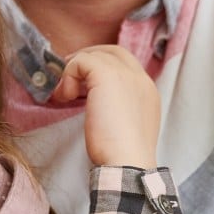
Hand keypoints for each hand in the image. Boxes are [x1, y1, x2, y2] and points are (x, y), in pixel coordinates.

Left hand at [51, 45, 159, 167]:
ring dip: (74, 71)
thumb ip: (117, 106)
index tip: (84, 80)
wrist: (127, 162)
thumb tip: (93, 98)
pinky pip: (81, 62)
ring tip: (65, 94)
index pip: (126, 63)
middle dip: (89, 57)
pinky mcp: (107, 74)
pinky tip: (65, 97)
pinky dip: (68, 75)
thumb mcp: (125, 124)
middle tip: (70, 73)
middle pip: (113, 51)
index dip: (103, 66)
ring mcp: (126, 74)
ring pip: (94, 56)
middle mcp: (141, 78)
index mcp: (148, 91)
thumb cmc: (121, 154)